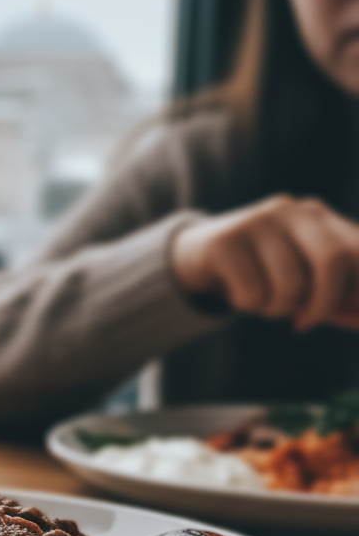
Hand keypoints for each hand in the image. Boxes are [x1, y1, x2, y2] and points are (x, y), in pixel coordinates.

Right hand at [171, 195, 358, 332]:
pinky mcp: (224, 242)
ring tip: (261, 302)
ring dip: (275, 309)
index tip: (345, 316)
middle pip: (332, 261)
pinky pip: (253, 293)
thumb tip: (357, 318)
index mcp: (317, 216)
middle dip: (322, 304)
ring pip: (290, 285)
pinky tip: (237, 295)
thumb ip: (330, 296)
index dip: (355, 289)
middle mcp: (291, 211)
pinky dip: (247, 305)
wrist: (193, 256)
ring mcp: (256, 222)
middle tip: (303, 324)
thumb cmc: (256, 271)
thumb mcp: (296, 277)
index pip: (357, 250)